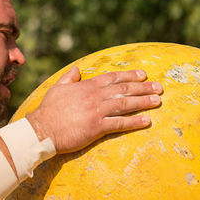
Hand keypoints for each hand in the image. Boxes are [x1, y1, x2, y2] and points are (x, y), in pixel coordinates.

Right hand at [26, 66, 162, 152]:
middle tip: (159, 87)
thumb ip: (69, 78)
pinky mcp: (96, 128)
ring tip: (157, 101)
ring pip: (125, 104)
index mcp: (86, 86)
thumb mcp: (57, 89)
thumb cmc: (48, 111)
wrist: (41, 130)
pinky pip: (119, 123)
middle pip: (124, 89)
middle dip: (143, 87)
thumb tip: (77, 69)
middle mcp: (94, 97)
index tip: (143, 75)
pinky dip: (134, 121)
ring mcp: (96, 112)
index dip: (129, 75)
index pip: (112, 78)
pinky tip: (146, 121)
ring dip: (143, 102)